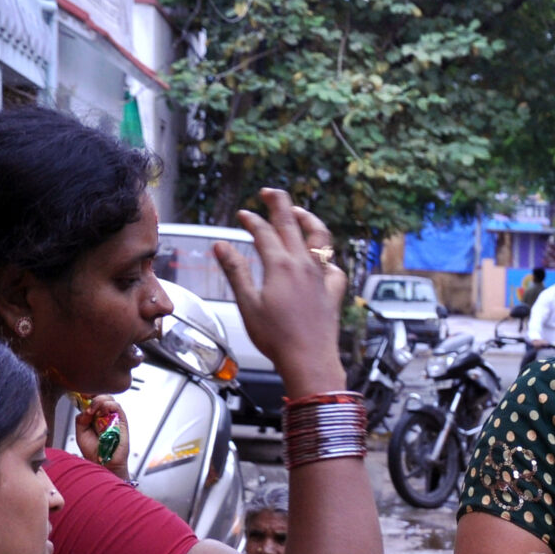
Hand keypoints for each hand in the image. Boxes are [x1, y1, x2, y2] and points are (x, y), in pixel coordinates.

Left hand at [72, 394, 127, 468]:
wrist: (104, 463)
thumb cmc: (94, 452)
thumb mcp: (80, 433)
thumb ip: (81, 420)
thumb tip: (86, 410)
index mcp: (95, 416)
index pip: (93, 398)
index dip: (88, 394)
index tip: (81, 394)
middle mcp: (105, 415)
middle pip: (102, 395)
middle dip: (93, 395)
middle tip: (86, 402)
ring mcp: (114, 418)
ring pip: (110, 399)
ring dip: (99, 401)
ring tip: (93, 411)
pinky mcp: (122, 422)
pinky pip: (118, 407)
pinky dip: (108, 406)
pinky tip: (101, 413)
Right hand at [221, 188, 348, 396]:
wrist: (309, 361)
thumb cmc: (277, 338)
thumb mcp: (248, 304)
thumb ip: (236, 271)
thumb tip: (221, 246)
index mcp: (281, 266)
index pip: (264, 231)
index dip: (251, 219)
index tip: (242, 214)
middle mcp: (304, 265)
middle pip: (292, 223)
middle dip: (279, 203)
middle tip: (268, 193)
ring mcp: (322, 277)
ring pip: (320, 238)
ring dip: (308, 220)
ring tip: (298, 213)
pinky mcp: (333, 292)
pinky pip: (334, 267)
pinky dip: (326, 259)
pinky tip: (321, 260)